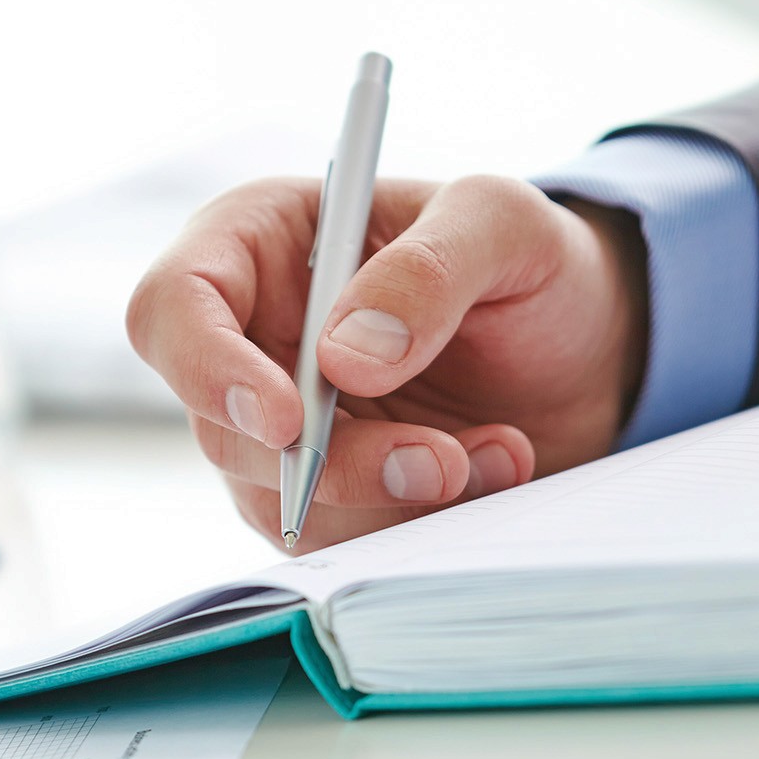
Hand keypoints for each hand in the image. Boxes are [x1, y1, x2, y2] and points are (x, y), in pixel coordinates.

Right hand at [128, 175, 646, 549]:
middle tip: (435, 460)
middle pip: (222, 426)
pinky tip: (488, 469)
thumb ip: (427, 272)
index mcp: (256, 243)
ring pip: (277, 498)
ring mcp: (280, 425)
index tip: (288, 417)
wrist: (587, 347)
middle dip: (329, 462)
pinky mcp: (325, 491)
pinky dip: (414, 519)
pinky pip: (338, 536)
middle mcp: (249, 338)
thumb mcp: (499, 222)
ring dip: (388, 495)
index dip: (208, 371)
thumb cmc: (526, 258)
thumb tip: (346, 358)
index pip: (171, 308)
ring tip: (493, 451)